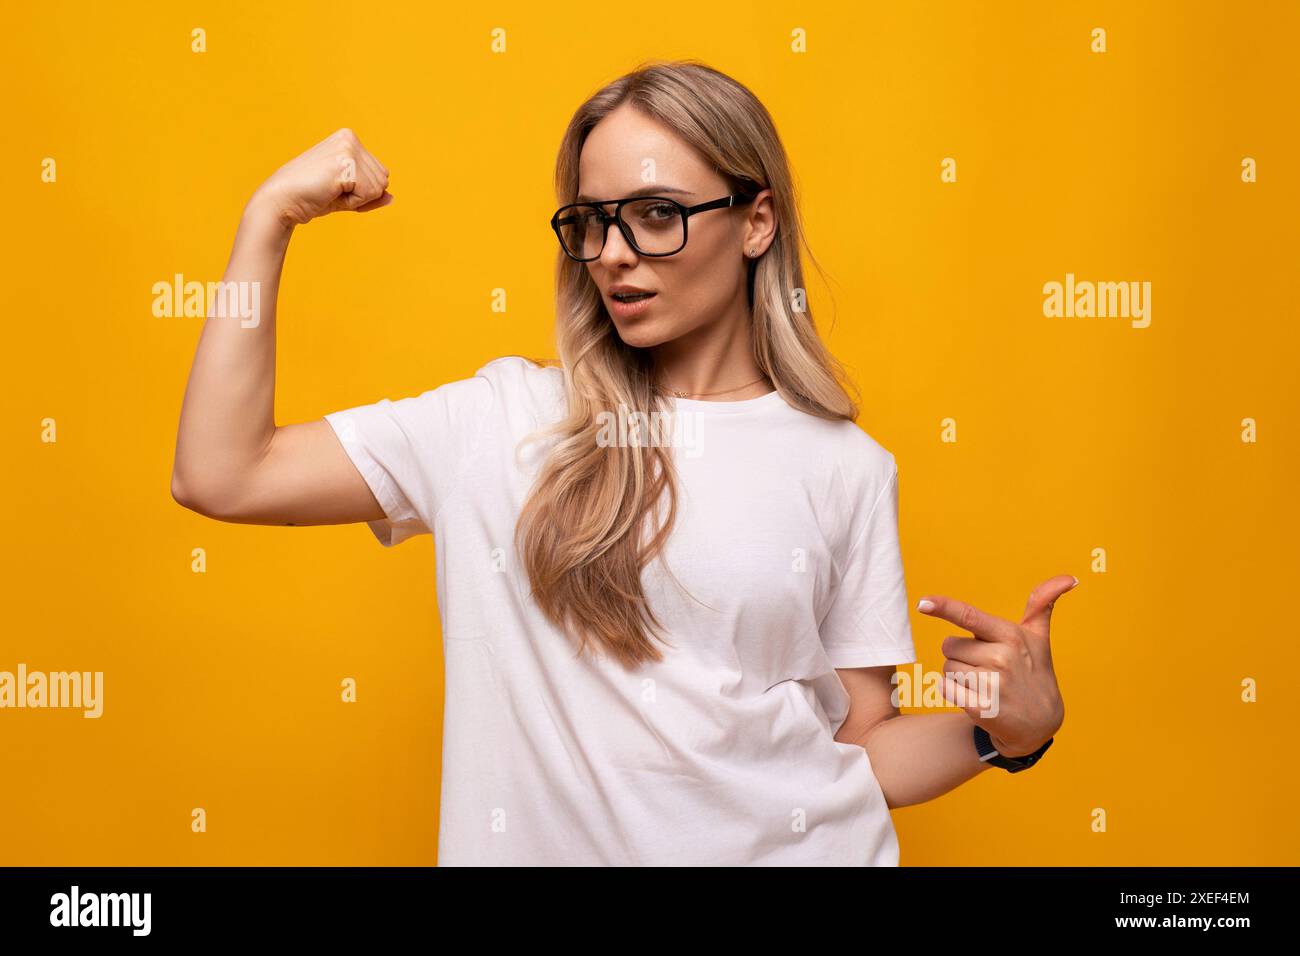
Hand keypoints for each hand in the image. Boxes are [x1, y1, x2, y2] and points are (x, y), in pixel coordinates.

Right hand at [246, 128, 392, 228]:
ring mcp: (348, 148)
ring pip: (379, 187)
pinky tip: (330, 192)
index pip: (380, 174)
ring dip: (357, 198)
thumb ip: (371, 194)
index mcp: (349, 138)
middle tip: (331, 191)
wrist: (281, 200)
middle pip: (383, 179)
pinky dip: (353, 202)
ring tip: (329, 190)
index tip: (334, 187)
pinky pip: (369, 193)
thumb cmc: (310, 197)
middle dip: (362, 195)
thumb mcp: (347, 195)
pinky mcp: (347, 162)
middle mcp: (350, 138)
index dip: (362, 191)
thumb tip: (392, 197)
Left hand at [917, 574, 1075, 756]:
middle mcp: (1002, 658)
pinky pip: (945, 688)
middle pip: (949, 645)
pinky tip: (975, 696)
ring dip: (959, 675)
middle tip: (987, 666)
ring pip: (946, 668)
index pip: (970, 617)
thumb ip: (1042, 604)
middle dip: (961, 654)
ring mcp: (992, 685)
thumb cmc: (1034, 671)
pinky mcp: (982, 708)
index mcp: (1011, 636)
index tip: (923, 603)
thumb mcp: (1039, 638)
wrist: (1042, 723)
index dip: (945, 607)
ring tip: (985, 683)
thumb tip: (1070, 577)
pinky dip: (953, 691)